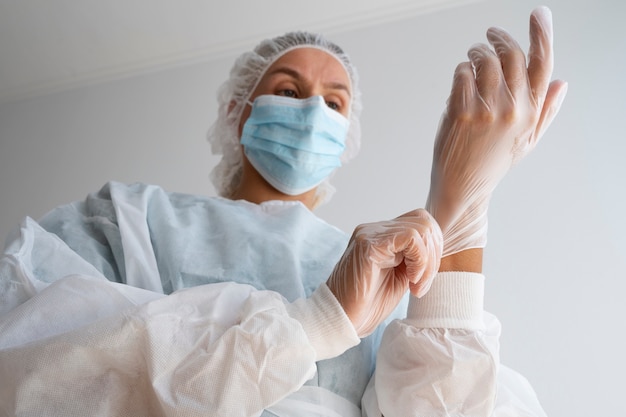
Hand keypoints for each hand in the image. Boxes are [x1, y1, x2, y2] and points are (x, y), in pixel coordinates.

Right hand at [327, 209, 441, 336]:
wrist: (340, 320)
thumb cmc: (367, 304)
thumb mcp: (400, 277)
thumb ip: (414, 259)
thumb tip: (437, 247)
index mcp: (381, 236)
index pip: (419, 222)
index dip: (433, 248)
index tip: (423, 280)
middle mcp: (374, 229)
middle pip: (423, 221)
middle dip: (434, 255)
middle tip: (421, 285)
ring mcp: (370, 233)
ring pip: (420, 228)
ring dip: (428, 261)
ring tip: (416, 285)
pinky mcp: (369, 244)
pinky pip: (411, 238)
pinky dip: (420, 260)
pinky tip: (410, 280)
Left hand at [426, 6, 567, 255]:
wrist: (462, 188)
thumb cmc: (492, 163)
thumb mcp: (527, 140)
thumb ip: (546, 111)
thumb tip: (561, 83)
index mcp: (532, 113)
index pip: (543, 64)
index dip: (543, 34)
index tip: (539, 14)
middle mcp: (513, 109)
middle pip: (512, 55)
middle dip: (499, 39)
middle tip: (490, 35)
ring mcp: (486, 111)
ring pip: (484, 60)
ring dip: (477, 51)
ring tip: (472, 55)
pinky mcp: (461, 113)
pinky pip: (462, 73)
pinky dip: (461, 69)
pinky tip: (462, 76)